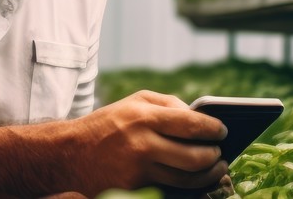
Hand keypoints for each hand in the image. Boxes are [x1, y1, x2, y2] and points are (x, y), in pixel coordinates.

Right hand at [66, 90, 228, 194]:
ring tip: (215, 168)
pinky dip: (186, 186)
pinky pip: (169, 190)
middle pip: (195, 157)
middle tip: (220, 154)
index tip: (223, 131)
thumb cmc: (108, 123)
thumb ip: (169, 104)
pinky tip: (194, 180)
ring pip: (186, 180)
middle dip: (215, 157)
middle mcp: (141, 144)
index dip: (214, 129)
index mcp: (143, 117)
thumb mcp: (134, 102)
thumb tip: (201, 118)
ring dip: (207, 176)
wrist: (69, 153)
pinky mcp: (133, 190)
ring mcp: (137, 171)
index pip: (192, 124)